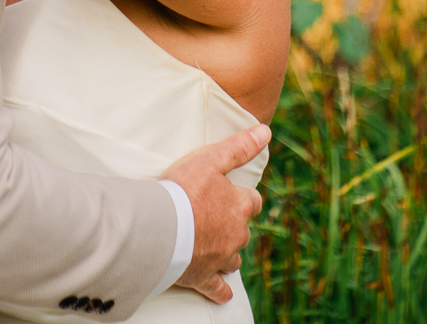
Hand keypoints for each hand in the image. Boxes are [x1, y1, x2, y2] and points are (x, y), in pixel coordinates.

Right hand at [162, 123, 269, 303]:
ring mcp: (221, 257)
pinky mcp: (204, 277)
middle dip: (234, 226)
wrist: (160, 228)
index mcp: (239, 205)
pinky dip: (221, 291)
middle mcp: (236, 234)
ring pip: (233, 257)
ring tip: (218, 248)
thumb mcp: (211, 159)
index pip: (252, 201)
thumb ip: (239, 147)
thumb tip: (266, 132)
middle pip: (243, 231)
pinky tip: (224, 294)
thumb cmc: (183, 190)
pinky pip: (218, 288)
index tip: (234, 196)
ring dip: (228, 253)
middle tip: (218, 219)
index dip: (243, 198)